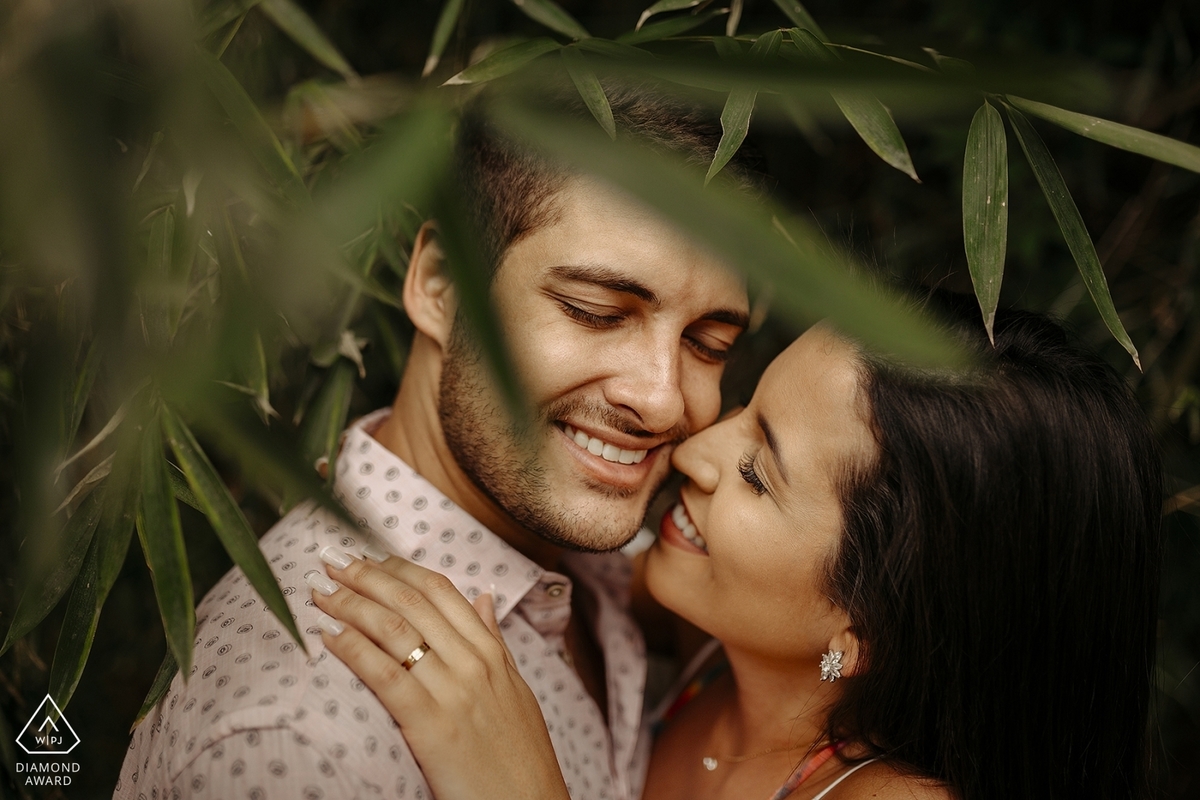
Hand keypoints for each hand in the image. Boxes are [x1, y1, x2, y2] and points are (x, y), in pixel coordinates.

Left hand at [309, 548, 570, 799]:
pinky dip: (352, 648)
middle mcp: (473, 662)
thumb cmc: (520, 754)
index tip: (367, 557)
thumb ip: (494, 640)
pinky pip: (384, 675)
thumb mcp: (515, 689)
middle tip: (331, 560)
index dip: (398, 568)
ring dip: (350, 603)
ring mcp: (453, 691)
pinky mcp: (431, 725)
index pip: (439, 589)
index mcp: (491, 651)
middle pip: (411, 601)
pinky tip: (327, 636)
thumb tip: (484, 596)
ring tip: (320, 591)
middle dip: (366, 576)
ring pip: (394, 629)